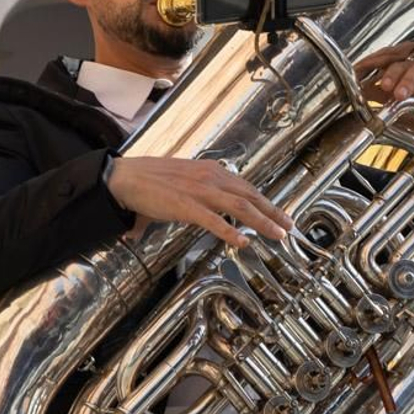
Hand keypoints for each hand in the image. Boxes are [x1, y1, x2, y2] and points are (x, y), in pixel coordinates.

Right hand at [106, 156, 292, 249]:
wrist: (124, 178)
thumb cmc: (150, 181)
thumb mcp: (184, 181)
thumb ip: (199, 196)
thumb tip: (206, 211)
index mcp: (210, 171)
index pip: (246, 187)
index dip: (266, 201)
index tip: (279, 213)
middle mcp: (210, 177)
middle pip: (250, 196)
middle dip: (273, 212)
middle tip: (289, 226)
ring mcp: (198, 191)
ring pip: (239, 207)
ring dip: (262, 222)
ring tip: (277, 235)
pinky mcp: (185, 206)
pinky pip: (213, 221)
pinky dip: (230, 232)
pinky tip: (243, 242)